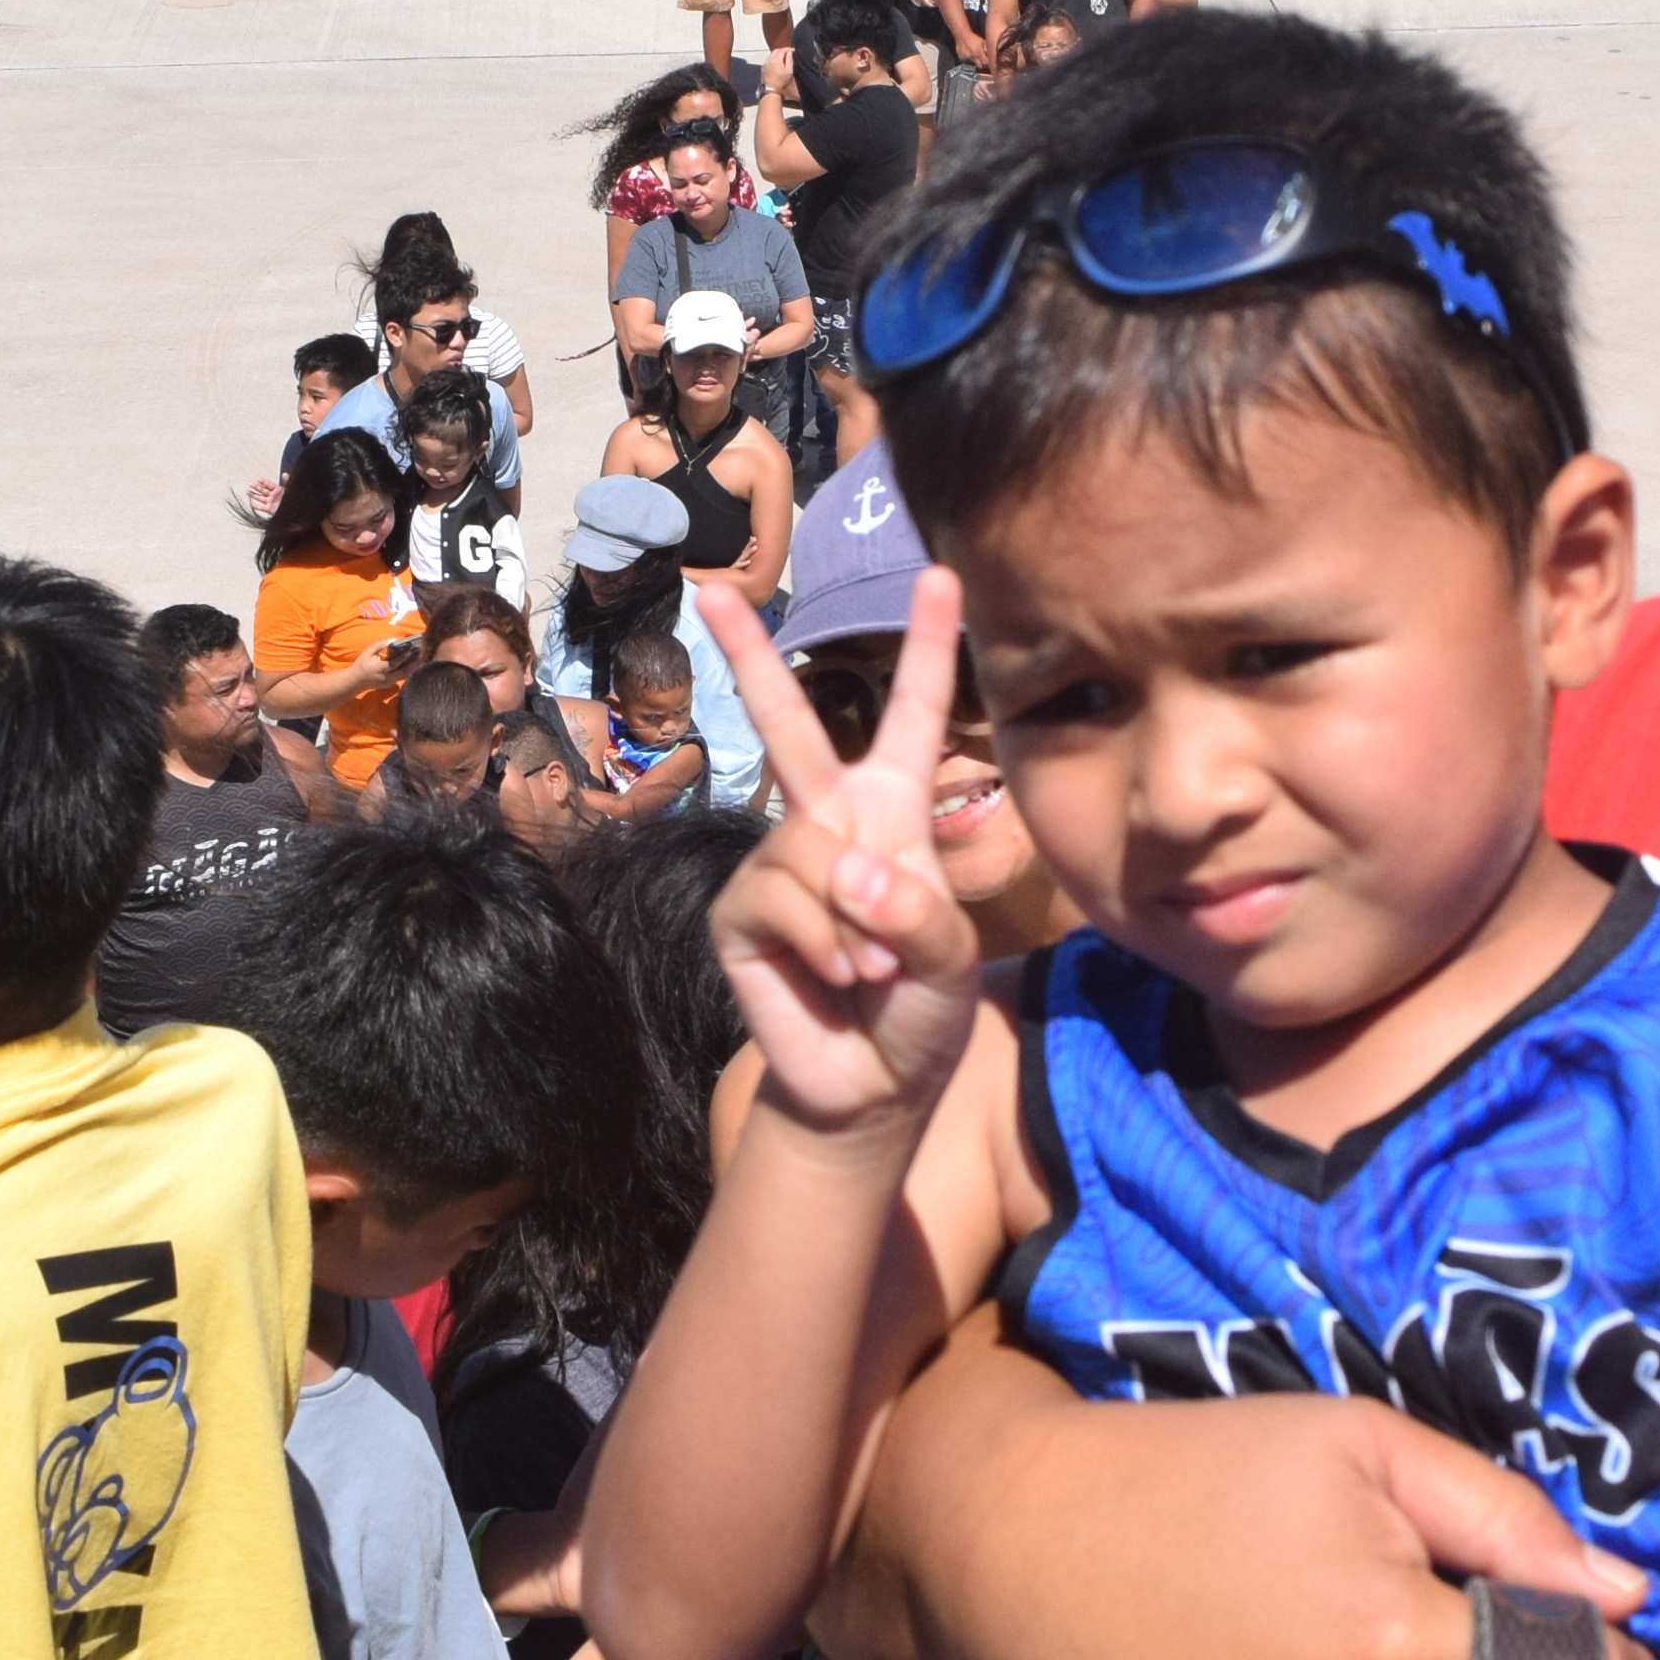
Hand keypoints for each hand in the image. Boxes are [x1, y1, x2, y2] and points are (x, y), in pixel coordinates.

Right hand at [690, 577, 981, 1138]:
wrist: (871, 1087)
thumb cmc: (921, 1010)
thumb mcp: (950, 958)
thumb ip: (916, 909)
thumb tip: (845, 871)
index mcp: (892, 811)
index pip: (912, 716)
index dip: (930, 646)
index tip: (940, 572)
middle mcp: (829, 821)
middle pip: (789, 724)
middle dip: (749, 656)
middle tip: (709, 589)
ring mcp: (778, 863)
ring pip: (812, 848)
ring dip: (854, 919)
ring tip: (870, 966)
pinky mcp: (740, 911)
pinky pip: (782, 898)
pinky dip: (822, 942)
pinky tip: (835, 975)